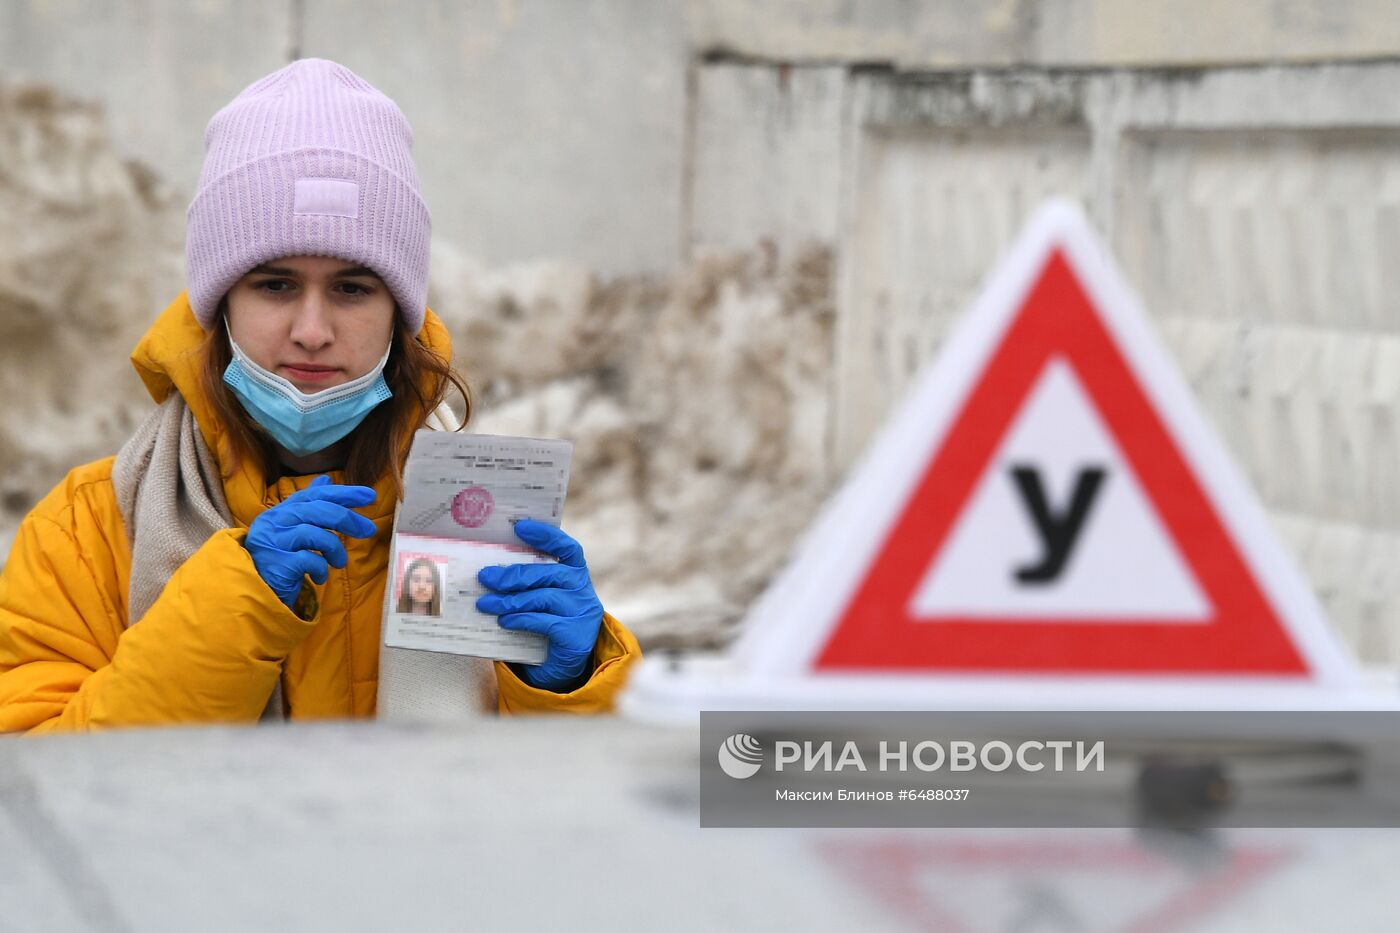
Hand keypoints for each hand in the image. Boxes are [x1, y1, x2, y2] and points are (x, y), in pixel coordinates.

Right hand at [245, 474, 376, 608]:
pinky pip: (310, 559)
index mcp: (279, 511)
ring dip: (335, 549)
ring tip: (339, 562)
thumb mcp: (292, 529)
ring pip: (316, 534)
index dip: (342, 493)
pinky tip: (319, 577)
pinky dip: (321, 568)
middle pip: (319, 511)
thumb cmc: (278, 558)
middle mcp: (274, 521)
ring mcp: (274, 541)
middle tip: (369, 530)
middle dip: (349, 519)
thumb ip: (309, 506)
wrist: (254, 592)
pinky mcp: (277, 563)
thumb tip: (326, 479)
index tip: (369, 495)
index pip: (314, 495)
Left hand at [476, 520, 603, 691]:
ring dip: (510, 599)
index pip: (567, 548)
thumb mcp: (537, 599)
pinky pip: (545, 622)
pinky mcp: (577, 636)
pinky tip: (504, 621)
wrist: (562, 667)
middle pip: (549, 573)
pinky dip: (521, 619)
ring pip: (544, 598)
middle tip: (484, 577)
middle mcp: (583, 590)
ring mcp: (584, 613)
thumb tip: (487, 570)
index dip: (546, 535)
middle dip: (513, 574)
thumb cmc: (545, 625)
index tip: (520, 527)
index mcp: (575, 574)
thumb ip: (525, 584)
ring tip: (485, 603)